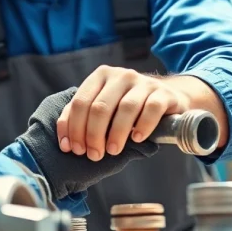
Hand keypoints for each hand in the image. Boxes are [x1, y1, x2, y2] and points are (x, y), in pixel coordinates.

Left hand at [57, 65, 189, 160]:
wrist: (165, 99)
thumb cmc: (127, 109)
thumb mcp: (103, 109)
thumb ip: (79, 119)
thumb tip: (66, 144)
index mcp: (100, 76)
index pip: (80, 102)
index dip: (75, 128)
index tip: (77, 150)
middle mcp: (121, 75)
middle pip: (100, 107)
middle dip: (94, 135)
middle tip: (95, 155)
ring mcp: (143, 82)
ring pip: (125, 108)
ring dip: (116, 134)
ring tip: (112, 150)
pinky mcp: (163, 93)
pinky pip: (151, 109)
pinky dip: (142, 126)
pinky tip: (137, 139)